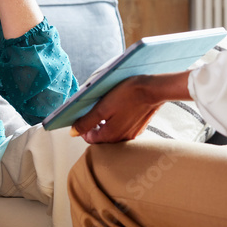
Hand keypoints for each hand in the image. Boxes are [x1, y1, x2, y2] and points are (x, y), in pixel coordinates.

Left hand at [71, 72, 190, 143]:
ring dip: (106, 122)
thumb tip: (73, 133)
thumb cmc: (127, 95)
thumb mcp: (102, 107)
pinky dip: (117, 120)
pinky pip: (123, 127)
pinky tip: (119, 107)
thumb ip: (87, 122)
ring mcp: (132, 133)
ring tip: (106, 106)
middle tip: (94, 109)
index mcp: (110, 135)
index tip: (83, 116)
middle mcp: (122, 138)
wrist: (152, 88)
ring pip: (112, 131)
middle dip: (95, 125)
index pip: (90, 138)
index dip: (83, 128)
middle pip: (101, 136)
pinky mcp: (138, 126)